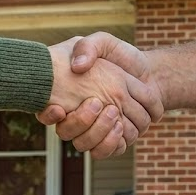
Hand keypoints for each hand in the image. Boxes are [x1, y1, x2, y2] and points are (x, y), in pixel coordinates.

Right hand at [39, 33, 162, 157]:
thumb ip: (88, 47)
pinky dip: (111, 143)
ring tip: (114, 113)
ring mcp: (94, 128)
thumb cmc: (120, 56)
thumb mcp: (102, 42)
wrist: (148, 71)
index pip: (47, 112)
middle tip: (97, 103)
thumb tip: (77, 67)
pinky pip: (103, 152)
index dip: (48, 114)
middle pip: (66, 132)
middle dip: (80, 121)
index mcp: (68, 94)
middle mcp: (77, 114)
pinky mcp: (112, 139)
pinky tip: (120, 126)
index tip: (59, 108)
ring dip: (98, 131)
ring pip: (85, 144)